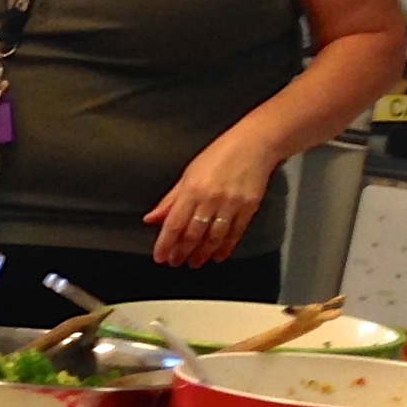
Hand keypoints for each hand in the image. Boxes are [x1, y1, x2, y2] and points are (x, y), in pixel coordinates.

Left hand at [145, 130, 276, 265]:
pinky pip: (235, 233)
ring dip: (203, 253)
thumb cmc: (218, 156)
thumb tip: (151, 219)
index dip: (165, 244)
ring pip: (214, 237)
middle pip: (193, 234)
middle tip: (176, 262)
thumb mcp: (188, 175)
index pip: (174, 224)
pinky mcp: (249, 207)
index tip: (160, 258)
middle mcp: (211, 199)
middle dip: (183, 252)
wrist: (254, 144)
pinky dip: (226, 247)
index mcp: (192, 190)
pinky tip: (218, 255)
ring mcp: (231, 204)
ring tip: (195, 262)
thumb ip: (170, 200)